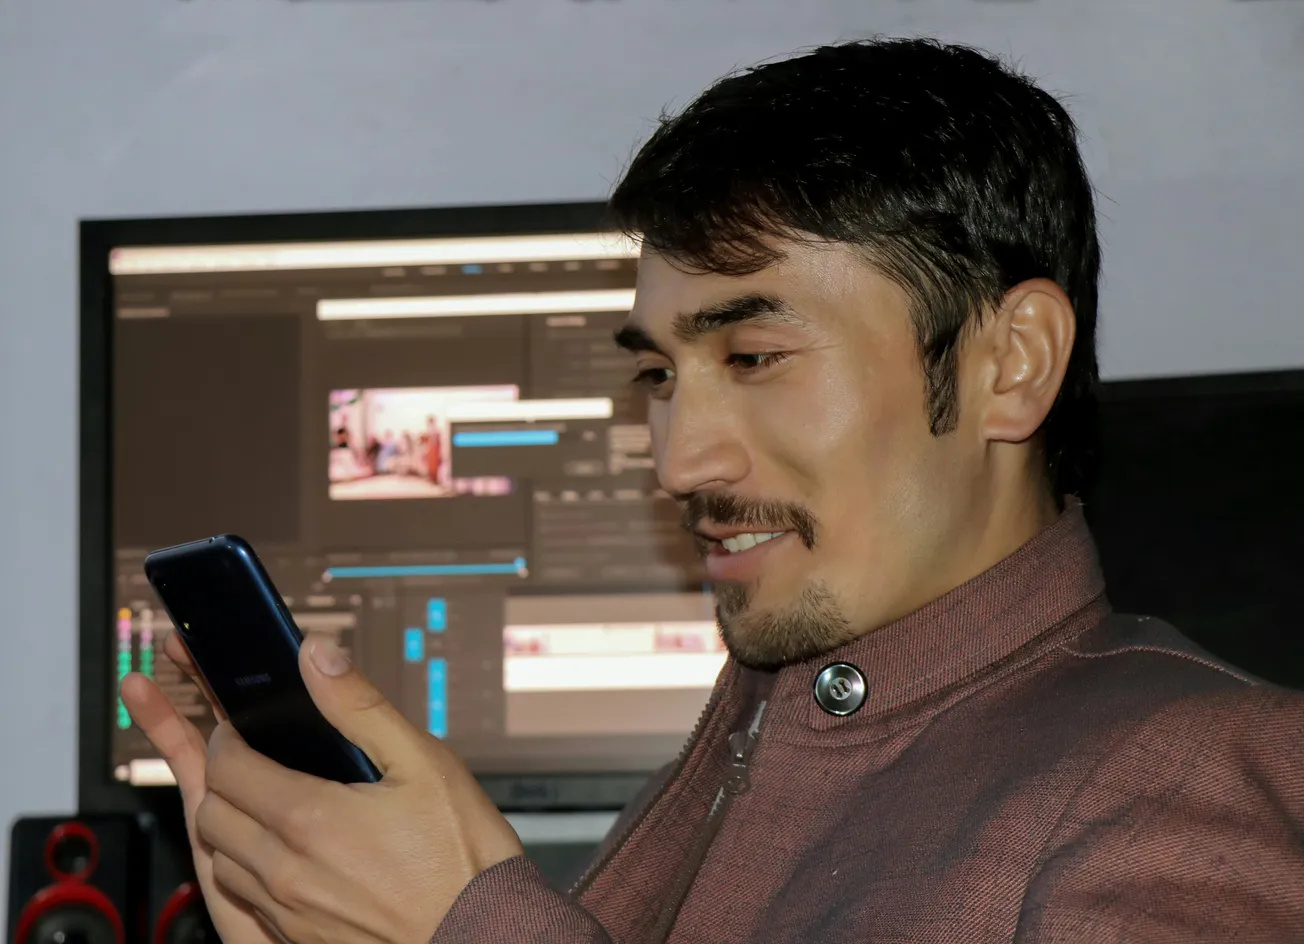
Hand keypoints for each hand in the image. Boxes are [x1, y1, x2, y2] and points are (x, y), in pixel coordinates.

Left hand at [196, 636, 523, 943]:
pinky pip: (243, 901)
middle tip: (246, 759)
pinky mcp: (296, 940)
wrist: (479, 934)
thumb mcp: (423, 761)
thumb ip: (360, 706)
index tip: (239, 728)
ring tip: (262, 804)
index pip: (226, 767)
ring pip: (219, 862)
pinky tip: (281, 853)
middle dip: (221, 778)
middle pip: (209, 814)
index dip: (224, 737)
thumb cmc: (462, 855)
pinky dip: (245, 870)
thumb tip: (315, 656)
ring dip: (229, 826)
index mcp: (309, 818)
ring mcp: (287, 912)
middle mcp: (285, 870)